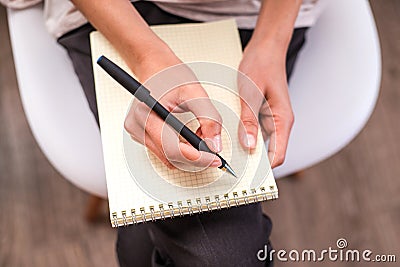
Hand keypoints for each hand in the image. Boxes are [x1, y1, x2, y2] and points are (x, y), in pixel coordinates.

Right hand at [124, 48, 222, 169]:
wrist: (154, 67)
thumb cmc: (170, 75)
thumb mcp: (195, 92)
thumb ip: (209, 118)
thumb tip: (214, 145)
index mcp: (147, 114)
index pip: (173, 149)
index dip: (197, 158)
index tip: (215, 159)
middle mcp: (137, 126)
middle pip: (171, 157)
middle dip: (195, 157)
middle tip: (212, 149)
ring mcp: (136, 133)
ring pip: (168, 158)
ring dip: (187, 154)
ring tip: (198, 136)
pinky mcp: (140, 136)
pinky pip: (163, 153)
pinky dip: (179, 150)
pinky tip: (186, 136)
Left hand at [238, 41, 293, 167]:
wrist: (266, 48)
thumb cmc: (261, 65)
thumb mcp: (250, 92)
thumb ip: (249, 120)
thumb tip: (249, 146)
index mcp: (282, 119)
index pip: (278, 155)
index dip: (264, 169)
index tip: (247, 177)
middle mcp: (280, 122)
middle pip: (270, 152)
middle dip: (253, 163)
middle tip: (232, 168)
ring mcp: (272, 119)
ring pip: (262, 144)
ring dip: (247, 150)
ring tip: (228, 154)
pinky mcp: (264, 114)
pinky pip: (256, 132)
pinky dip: (245, 137)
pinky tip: (230, 136)